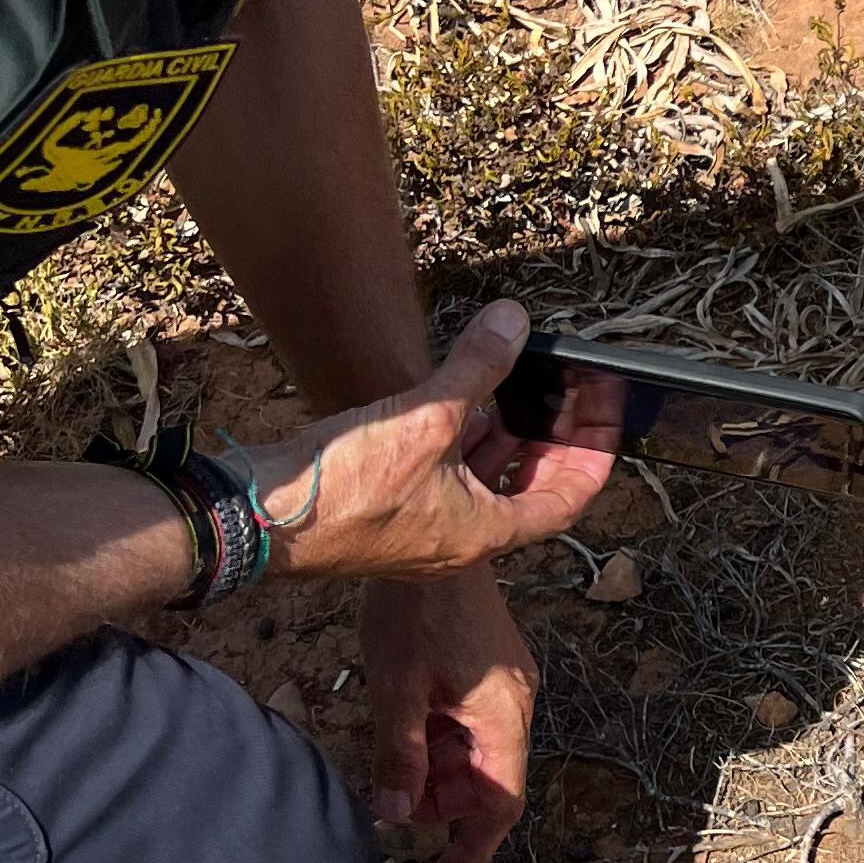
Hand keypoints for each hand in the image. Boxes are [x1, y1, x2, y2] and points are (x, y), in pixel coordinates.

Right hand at [243, 300, 619, 586]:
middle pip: (529, 496)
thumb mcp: (426, 417)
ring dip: (507, 445)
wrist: (257, 517)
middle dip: (554, 447)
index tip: (605, 419)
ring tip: (525, 397)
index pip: (566, 501)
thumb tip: (515, 322)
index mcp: (483, 532)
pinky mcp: (387, 515)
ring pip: (483, 486)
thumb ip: (477, 367)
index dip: (593, 458)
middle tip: (573, 403)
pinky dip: (462, 447)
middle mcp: (458, 540)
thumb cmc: (343, 487)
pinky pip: (444, 481)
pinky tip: (458, 408)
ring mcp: (420, 531)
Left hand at [365, 564, 537, 862]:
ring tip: (391, 771)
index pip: (500, 802)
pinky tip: (404, 732)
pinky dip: (442, 739)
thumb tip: (395, 820)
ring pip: (480, 750)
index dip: (472, 846)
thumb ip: (398, 758)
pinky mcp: (492, 665)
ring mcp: (508, 682)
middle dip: (445, 805)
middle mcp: (518, 701)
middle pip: (490, 778)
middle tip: (393, 810)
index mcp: (504, 713)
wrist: (430, 536)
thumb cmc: (414, 609)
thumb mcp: (396, 688)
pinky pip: (474, 721)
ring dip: (440, 771)